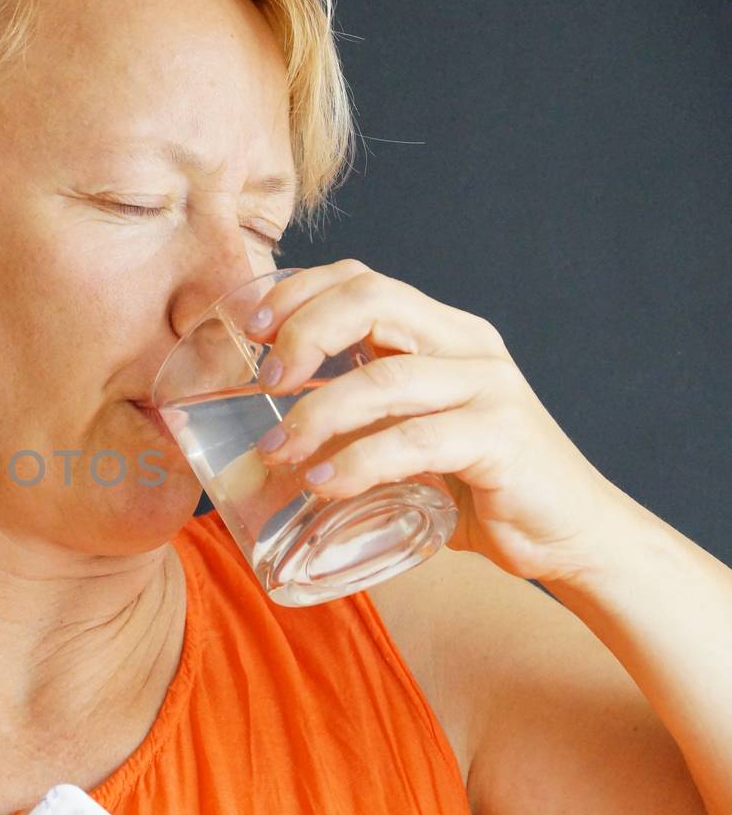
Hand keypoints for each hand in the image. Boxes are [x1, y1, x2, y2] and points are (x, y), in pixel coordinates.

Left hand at [243, 259, 623, 583]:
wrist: (566, 534)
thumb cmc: (473, 486)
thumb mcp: (406, 436)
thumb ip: (356, 421)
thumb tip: (260, 435)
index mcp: (440, 332)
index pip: (362, 280)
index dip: (298, 292)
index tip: (248, 329)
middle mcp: (466, 345)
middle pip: (372, 300)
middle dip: (302, 333)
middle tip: (264, 383)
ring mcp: (488, 388)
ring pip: (385, 379)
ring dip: (315, 414)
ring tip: (276, 452)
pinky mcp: (501, 439)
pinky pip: (416, 440)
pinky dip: (359, 462)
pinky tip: (323, 485)